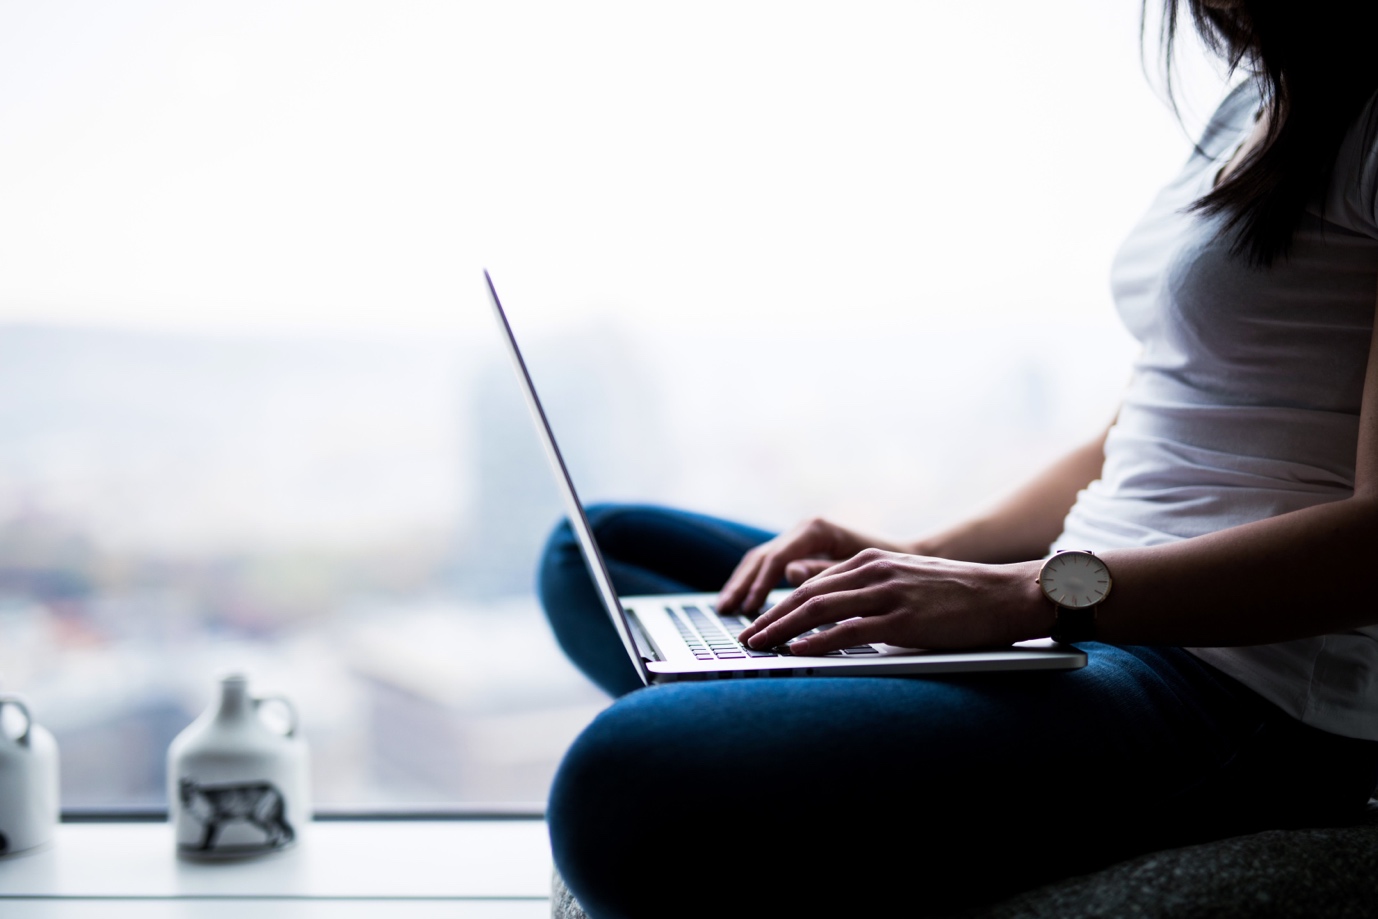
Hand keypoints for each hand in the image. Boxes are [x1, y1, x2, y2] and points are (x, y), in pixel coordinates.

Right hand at [716, 517, 904, 613]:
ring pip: (760, 560)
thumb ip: (825, 572)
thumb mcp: (862, 569)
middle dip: (742, 585)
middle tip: (726, 612)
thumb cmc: (891, 564)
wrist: (909, 555)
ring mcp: (799, 538)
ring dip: (741, 584)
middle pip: (761, 558)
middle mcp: (803, 529)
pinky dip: (753, 583)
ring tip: (725, 609)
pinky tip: (744, 603)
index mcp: (816, 529)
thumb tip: (789, 574)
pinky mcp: (800, 550)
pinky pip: (768, 566)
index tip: (751, 611)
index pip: (777, 559)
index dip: (760, 586)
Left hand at [736, 549, 1046, 653]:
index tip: (757, 623)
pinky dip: (817, 641)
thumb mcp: (907, 584)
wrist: (1008, 595)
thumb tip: (837, 616)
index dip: (779, 603)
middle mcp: (874, 571)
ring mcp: (888, 593)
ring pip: (819, 609)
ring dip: (782, 629)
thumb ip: (870, 593)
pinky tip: (797, 652)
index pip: (812, 582)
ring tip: (759, 646)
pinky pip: (849, 630)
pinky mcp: (903, 619)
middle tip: (746, 637)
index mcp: (871, 561)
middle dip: (770, 616)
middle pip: (806, 594)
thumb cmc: (960, 597)